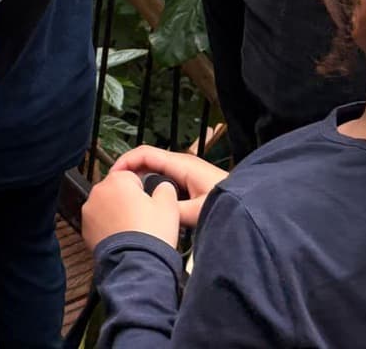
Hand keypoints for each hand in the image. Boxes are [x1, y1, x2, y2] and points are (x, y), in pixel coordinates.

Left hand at [82, 168, 181, 251]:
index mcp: (118, 180)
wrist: (137, 265)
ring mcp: (90, 210)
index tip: (148, 203)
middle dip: (128, 202)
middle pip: (117, 191)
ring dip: (117, 215)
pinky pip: (99, 223)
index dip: (144, 191)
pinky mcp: (86, 229)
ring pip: (107, 207)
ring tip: (133, 230)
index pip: (132, 176)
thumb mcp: (168, 206)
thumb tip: (162, 186)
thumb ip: (165, 188)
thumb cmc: (150, 236)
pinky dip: (108, 228)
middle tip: (143, 219)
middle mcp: (99, 192)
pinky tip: (122, 238)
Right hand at [110, 145, 226, 229]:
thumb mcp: (198, 211)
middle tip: (119, 191)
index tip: (113, 177)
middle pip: (149, 162)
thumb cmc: (230, 202)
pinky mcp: (193, 183)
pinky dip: (156, 189)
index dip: (126, 161)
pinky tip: (153, 206)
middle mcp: (182, 164)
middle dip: (132, 173)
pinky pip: (168, 182)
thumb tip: (152, 211)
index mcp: (181, 164)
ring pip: (158, 173)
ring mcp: (188, 173)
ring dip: (144, 182)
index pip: (145, 153)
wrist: (252, 204)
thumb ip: (173, 211)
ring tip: (132, 199)